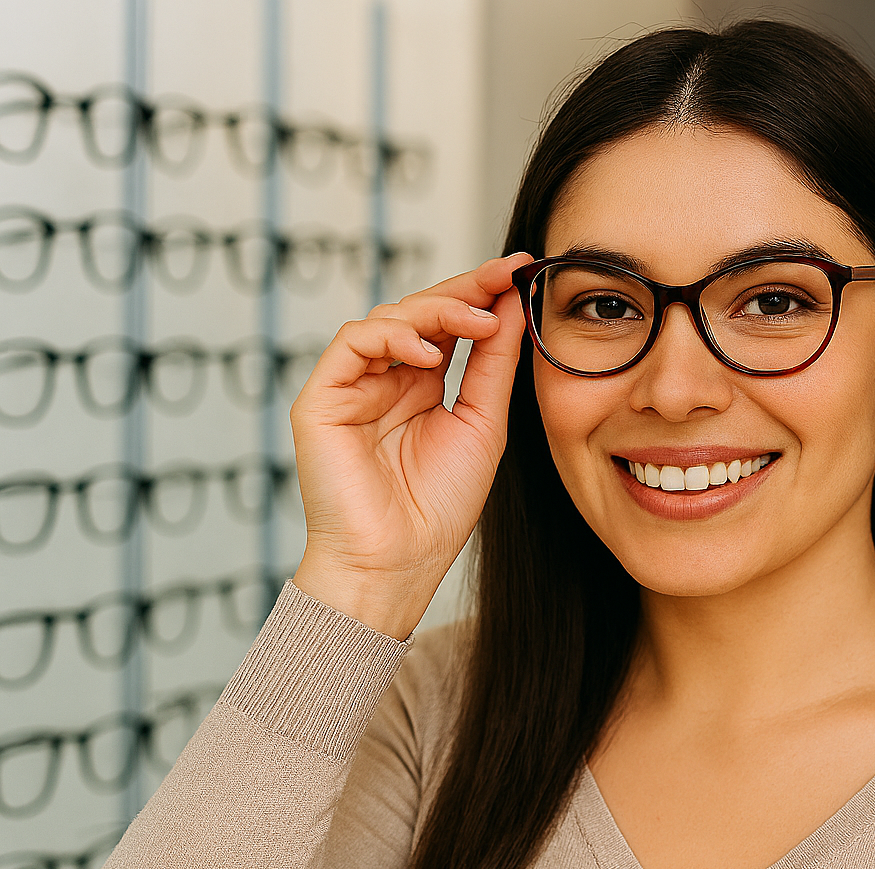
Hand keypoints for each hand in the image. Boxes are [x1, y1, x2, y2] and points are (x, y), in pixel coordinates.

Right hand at [289, 253, 534, 638]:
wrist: (397, 563)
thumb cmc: (437, 509)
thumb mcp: (482, 424)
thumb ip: (494, 365)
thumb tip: (515, 305)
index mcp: (421, 387)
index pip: (450, 325)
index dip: (483, 293)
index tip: (523, 269)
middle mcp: (384, 380)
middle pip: (420, 312)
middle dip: (466, 289)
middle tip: (507, 274)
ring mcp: (352, 386)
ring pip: (387, 318)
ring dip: (437, 311)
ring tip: (478, 322)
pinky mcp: (322, 398)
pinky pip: (353, 343)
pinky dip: (391, 337)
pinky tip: (427, 352)